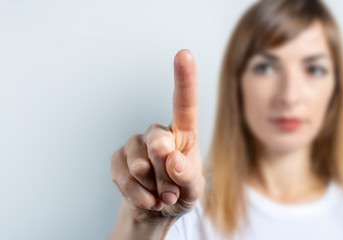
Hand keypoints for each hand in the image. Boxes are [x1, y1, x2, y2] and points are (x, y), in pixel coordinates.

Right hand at [111, 49, 204, 222]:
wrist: (158, 210)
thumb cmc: (181, 192)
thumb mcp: (193, 189)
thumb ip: (187, 174)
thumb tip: (170, 157)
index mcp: (183, 133)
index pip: (184, 103)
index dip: (184, 79)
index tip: (184, 54)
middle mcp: (159, 133)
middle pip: (158, 142)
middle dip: (165, 174)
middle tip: (172, 193)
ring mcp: (136, 144)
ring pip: (139, 163)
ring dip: (152, 188)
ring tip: (162, 197)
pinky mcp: (118, 158)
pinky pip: (122, 175)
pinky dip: (136, 193)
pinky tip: (146, 198)